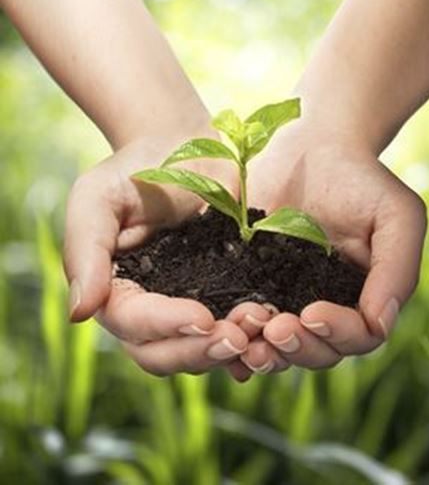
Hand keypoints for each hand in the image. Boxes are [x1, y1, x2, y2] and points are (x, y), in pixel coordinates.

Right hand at [64, 135, 250, 375]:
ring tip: (261, 327)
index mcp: (116, 291)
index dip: (166, 326)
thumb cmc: (135, 170)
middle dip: (200, 351)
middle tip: (238, 337)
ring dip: (230, 350)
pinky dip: (250, 340)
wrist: (184, 150)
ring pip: (199, 350)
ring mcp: (187, 305)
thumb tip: (80, 313)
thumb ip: (86, 252)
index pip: (133, 323)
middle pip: (164, 354)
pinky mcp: (222, 295)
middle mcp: (149, 309)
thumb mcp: (97, 199)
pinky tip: (272, 333)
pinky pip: (231, 330)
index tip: (202, 316)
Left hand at [231, 118, 426, 373]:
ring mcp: (285, 297)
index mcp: (360, 297)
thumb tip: (380, 323)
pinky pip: (243, 321)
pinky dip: (234, 339)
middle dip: (295, 348)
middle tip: (273, 329)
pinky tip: (219, 335)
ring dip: (263, 352)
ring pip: (278, 346)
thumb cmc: (360, 179)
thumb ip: (396, 269)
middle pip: (315, 352)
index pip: (357, 337)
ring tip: (246, 339)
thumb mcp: (395, 215)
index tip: (311, 311)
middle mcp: (323, 305)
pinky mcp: (250, 282)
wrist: (312, 146)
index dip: (336, 334)